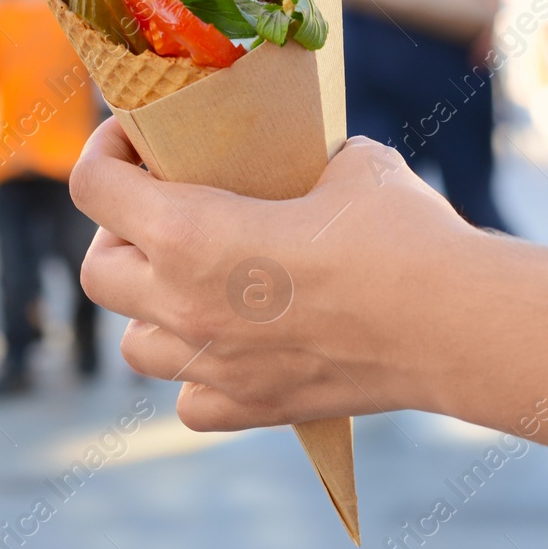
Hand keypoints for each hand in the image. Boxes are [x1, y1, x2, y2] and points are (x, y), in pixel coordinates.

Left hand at [70, 119, 481, 432]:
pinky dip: (198, 377)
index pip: (92, 188)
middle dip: (118, 235)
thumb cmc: (401, 232)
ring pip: (135, 345)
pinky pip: (190, 401)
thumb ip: (296, 160)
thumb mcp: (344, 163)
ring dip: (150, 310)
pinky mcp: (252, 407)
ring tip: (192, 284)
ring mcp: (213, 365)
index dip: (105, 153)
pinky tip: (231, 348)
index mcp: (190, 233)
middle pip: (99, 272)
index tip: (136, 141)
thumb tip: (296, 154)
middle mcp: (184, 304)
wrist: (455, 324)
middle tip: (162, 212)